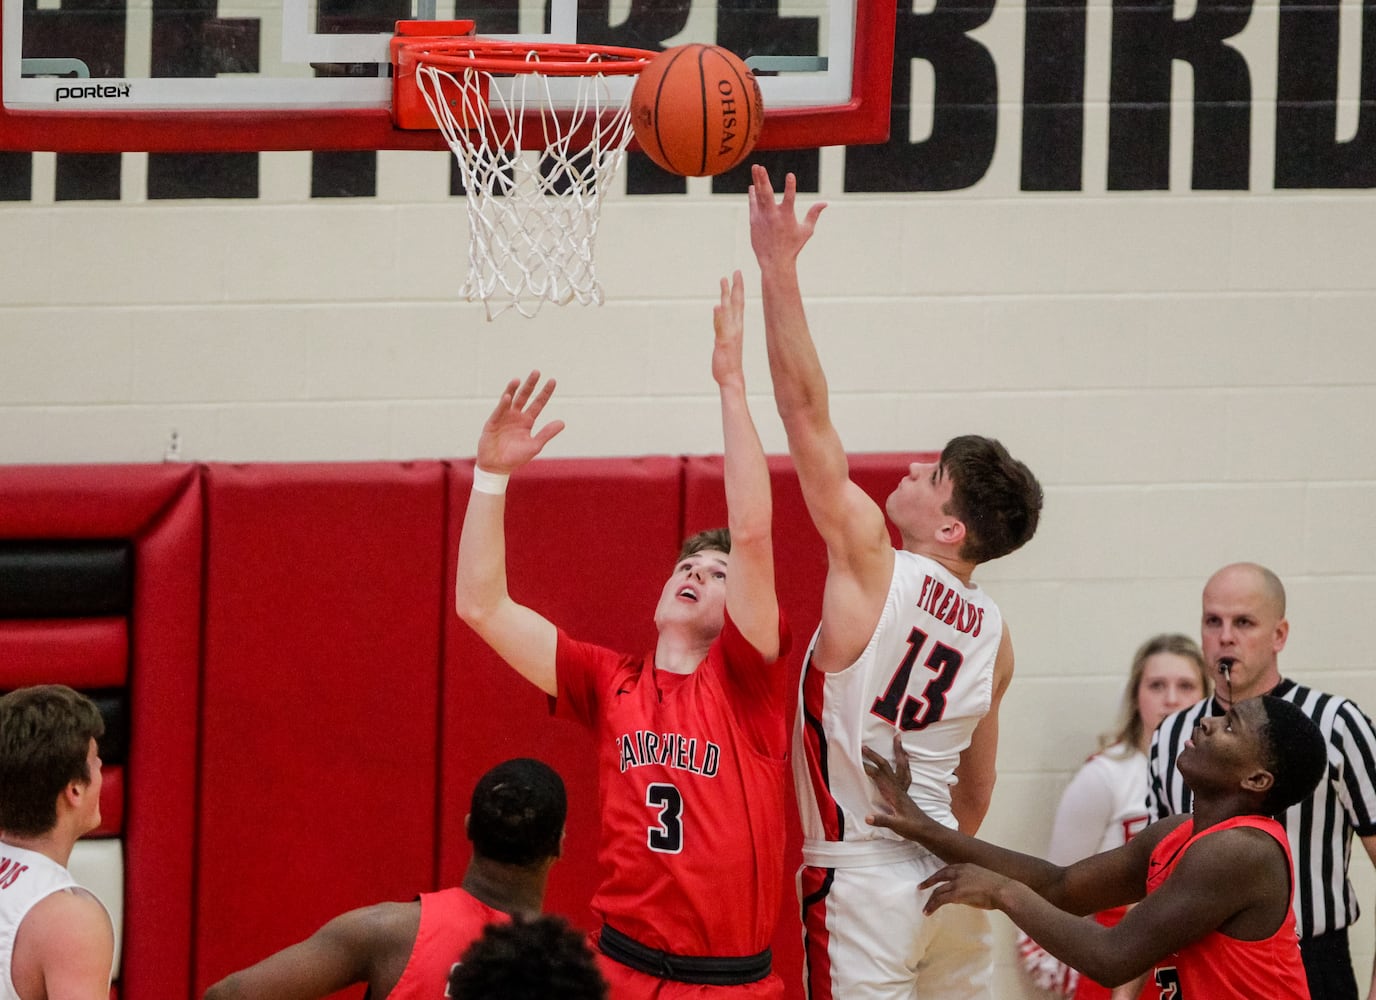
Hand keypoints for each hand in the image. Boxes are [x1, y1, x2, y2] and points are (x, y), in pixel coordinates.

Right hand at [476, 371, 564, 474]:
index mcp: (527, 421)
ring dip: (513, 390)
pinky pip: (499, 412)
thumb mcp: (534, 446)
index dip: (545, 393)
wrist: (497, 468)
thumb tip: (562, 422)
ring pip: (509, 400)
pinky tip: (507, 396)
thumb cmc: (515, 458)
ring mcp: (503, 418)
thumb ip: (547, 434)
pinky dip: (503, 404)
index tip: (552, 380)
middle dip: (530, 385)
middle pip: (524, 397)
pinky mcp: (492, 423)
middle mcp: (515, 416)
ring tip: (518, 379)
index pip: (538, 403)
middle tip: (537, 372)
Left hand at [712, 271, 745, 389]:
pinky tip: (717, 306)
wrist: (732, 378)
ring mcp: (730, 335)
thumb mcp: (726, 342)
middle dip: (736, 287)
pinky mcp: (723, 343)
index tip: (737, 275)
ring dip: (726, 295)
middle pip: (736, 304)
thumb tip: (720, 314)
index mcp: (737, 327)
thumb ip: (723, 327)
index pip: (739, 304)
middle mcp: (736, 329)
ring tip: (724, 280)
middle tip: (736, 271)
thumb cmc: (729, 362)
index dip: (738, 289)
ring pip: (728, 311)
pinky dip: (719, 317)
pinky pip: (721, 328)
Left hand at [748, 164, 825, 267]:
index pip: (790, 198)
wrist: (775, 261)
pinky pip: (753, 204)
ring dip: (757, 181)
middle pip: (766, 193)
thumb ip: (813, 214)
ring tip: (755, 167)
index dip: (790, 186)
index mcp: (787, 216)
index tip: (790, 174)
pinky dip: (753, 195)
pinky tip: (753, 186)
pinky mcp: (754, 221)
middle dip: (763, 179)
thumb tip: (825, 203)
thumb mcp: (806, 231)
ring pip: (758, 196)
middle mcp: (773, 215)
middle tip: (760, 166)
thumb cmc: (793, 246)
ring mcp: (761, 218)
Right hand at [862, 732, 928, 837]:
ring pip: (900, 766)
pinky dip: (904, 763)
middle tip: (865, 745)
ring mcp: (902, 789)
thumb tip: (867, 817)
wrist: (926, 830)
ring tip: (898, 740)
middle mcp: (898, 787)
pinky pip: (905, 773)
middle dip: (875, 756)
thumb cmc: (912, 828)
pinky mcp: (904, 792)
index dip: (867, 768)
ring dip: (898, 752)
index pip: (878, 776)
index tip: (856, 760)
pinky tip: (905, 759)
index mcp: (894, 793)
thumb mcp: (896, 826)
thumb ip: (882, 820)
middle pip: (886, 767)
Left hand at [919, 863, 1014, 914]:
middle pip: (939, 876)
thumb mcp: (983, 879)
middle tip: (921, 887)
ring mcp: (957, 882)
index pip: (947, 869)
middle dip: (928, 882)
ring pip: (938, 891)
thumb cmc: (999, 888)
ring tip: (925, 908)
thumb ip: (972, 882)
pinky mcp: (957, 893)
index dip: (939, 875)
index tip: (933, 879)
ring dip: (930, 900)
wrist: (1004, 891)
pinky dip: (932, 906)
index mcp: (966, 866)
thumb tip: (966, 892)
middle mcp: (959, 871)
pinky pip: (940, 900)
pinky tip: (928, 912)